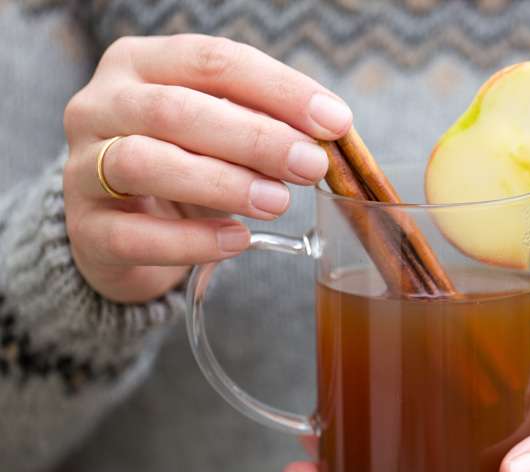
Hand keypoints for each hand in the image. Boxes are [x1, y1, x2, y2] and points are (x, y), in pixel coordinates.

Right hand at [62, 34, 351, 302]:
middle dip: (255, 138)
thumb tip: (329, 135)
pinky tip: (238, 240)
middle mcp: (100, 105)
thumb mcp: (221, 135)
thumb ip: (264, 126)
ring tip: (278, 202)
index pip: (213, 61)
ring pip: (144, 163)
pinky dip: (193, 240)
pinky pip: (135, 235)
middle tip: (310, 165)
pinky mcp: (85, 230)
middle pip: (177, 110)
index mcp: (141, 64)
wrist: (121, 229)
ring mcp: (82, 167)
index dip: (279, 90)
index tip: (334, 122)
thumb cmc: (182, 166)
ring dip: (222, 183)